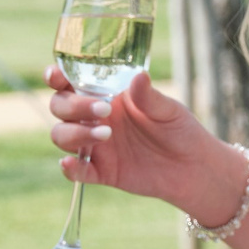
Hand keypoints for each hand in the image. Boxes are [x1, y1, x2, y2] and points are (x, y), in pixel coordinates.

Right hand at [46, 66, 243, 223]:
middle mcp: (94, 117)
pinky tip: (69, 165)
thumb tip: (138, 77)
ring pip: (62, 136)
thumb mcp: (168, 109)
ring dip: (74, 133)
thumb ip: (149, 96)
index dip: (56, 77)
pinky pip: (77, 172)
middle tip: (103, 109)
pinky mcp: (101, 171)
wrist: (192, 166)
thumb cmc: (179, 128)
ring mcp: (95, 145)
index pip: (70, 82)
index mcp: (105, 94)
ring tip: (105, 134)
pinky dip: (69, 170)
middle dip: (72, 106)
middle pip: (60, 107)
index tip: (56, 76)